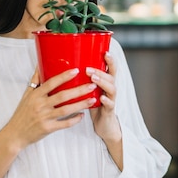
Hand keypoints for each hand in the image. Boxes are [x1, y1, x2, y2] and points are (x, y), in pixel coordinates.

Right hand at [7, 67, 97, 149]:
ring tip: (92, 99)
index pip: (51, 83)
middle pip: (62, 96)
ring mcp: (44, 117)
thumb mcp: (26, 95)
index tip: (76, 71)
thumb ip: (35, 80)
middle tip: (92, 85)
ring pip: (66, 110)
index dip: (64, 76)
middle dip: (79, 90)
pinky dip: (74, 120)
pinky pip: (64, 124)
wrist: (15, 134)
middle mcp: (40, 105)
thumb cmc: (22, 113)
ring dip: (81, 104)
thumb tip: (40, 64)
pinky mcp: (48, 128)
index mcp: (36, 95)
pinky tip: (82, 115)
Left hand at [87, 52, 122, 168]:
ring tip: (93, 79)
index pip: (110, 68)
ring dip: (102, 82)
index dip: (110, 60)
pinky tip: (100, 97)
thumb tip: (65, 67)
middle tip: (88, 69)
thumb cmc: (93, 105)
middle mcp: (110, 89)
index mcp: (106, 82)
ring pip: (111, 88)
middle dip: (100, 71)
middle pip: (111, 76)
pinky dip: (106, 100)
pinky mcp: (109, 111)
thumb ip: (83, 79)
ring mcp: (111, 99)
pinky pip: (110, 104)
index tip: (105, 52)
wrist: (103, 125)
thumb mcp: (89, 90)